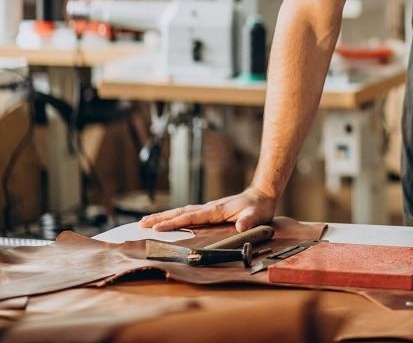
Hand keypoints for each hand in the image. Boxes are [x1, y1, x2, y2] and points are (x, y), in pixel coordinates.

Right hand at [138, 187, 275, 232]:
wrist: (261, 195)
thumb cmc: (258, 207)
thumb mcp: (256, 215)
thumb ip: (248, 221)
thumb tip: (241, 227)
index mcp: (215, 211)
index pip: (190, 217)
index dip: (173, 223)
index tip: (157, 227)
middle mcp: (208, 208)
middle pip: (179, 213)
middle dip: (160, 218)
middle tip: (140, 224)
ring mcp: (208, 209)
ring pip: (181, 213)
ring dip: (164, 217)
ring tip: (146, 222)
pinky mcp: (209, 212)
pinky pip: (187, 215)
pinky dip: (174, 217)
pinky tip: (167, 221)